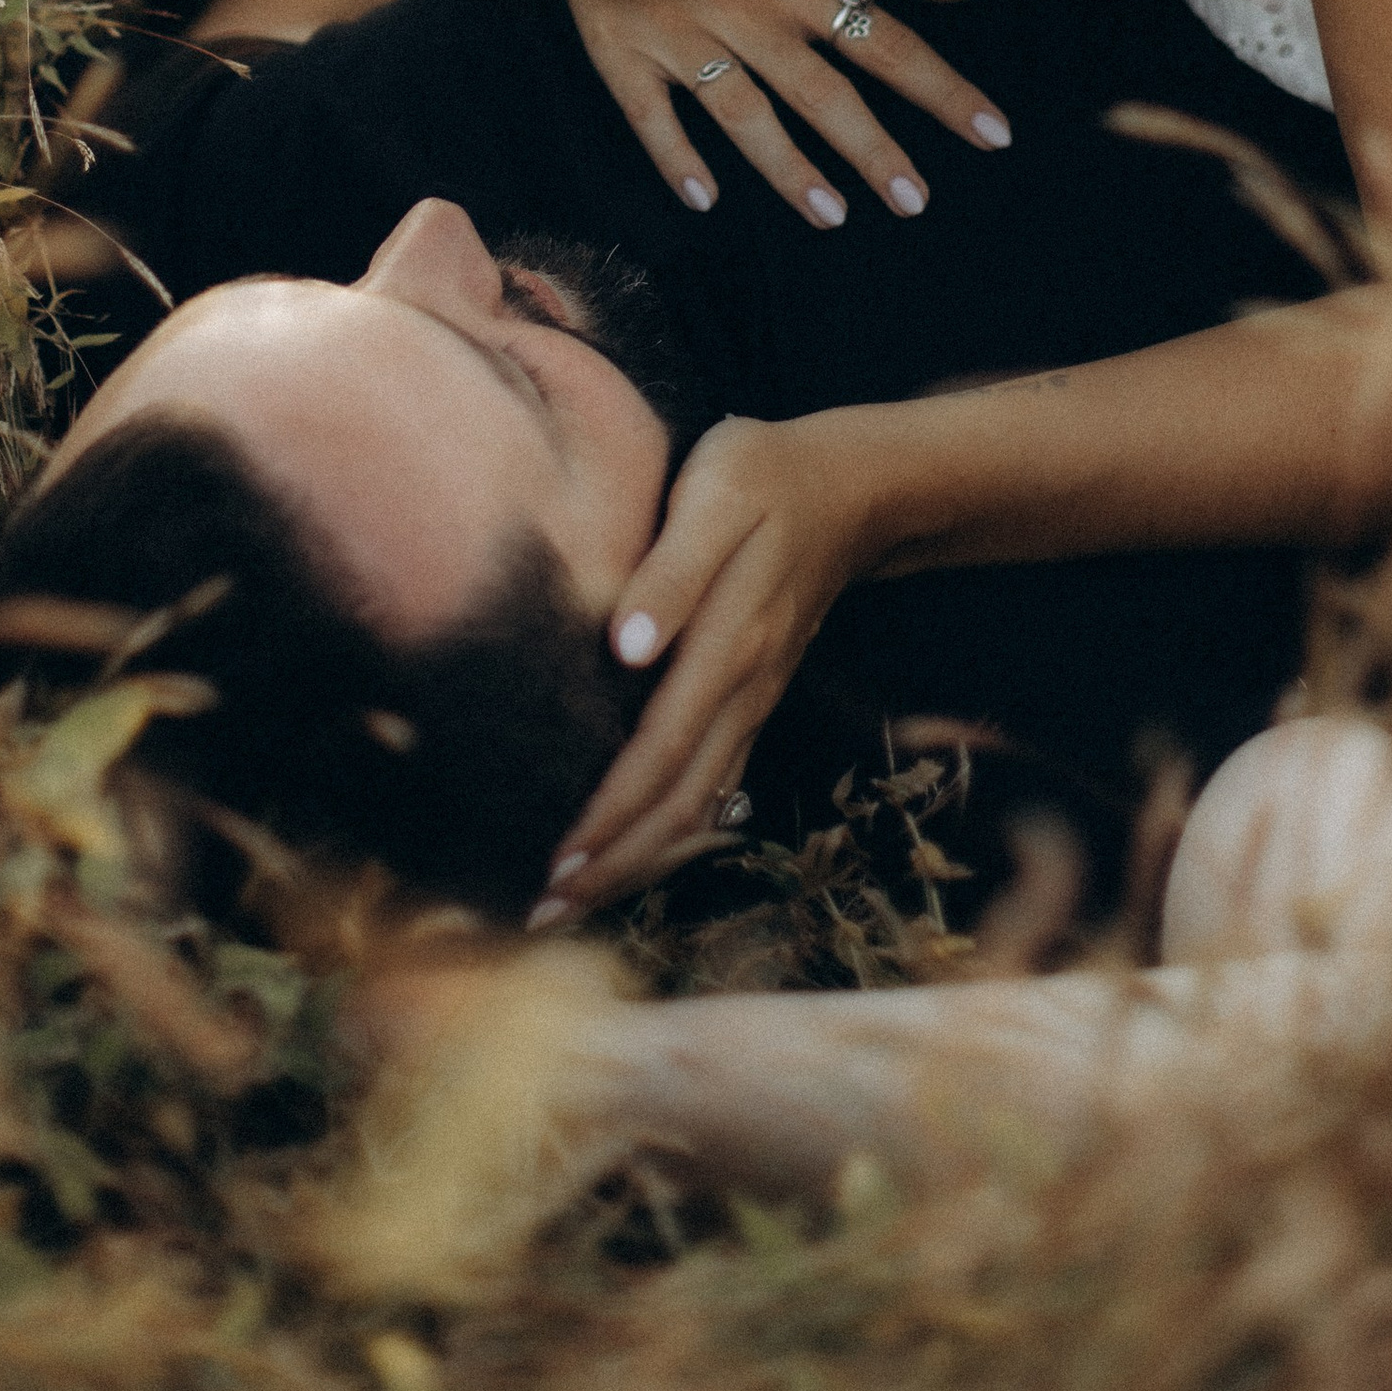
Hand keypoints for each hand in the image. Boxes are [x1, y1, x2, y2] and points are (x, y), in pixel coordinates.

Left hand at [533, 412, 875, 918]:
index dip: (610, 814)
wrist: (850, 487)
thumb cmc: (762, 477)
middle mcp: (744, 689)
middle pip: (678, 803)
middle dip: (612, 864)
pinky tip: (634, 853)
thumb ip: (670, 570)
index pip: (661, 751)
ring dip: (637, 860)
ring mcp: (753, 701)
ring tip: (572, 901)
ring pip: (698, 806)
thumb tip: (625, 647)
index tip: (556, 861)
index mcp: (730, 644)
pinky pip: (713, 786)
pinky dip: (671, 832)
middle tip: (541, 913)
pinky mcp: (755, 699)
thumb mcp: (716, 495)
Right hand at [565, 0, 1005, 222]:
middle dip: (872, 150)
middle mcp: (744, 7)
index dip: (943, 89)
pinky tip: (704, 198)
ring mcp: (680, 33)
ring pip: (742, 112)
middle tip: (915, 202)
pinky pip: (649, 115)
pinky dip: (675, 157)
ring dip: (788, 169)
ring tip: (832, 216)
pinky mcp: (622, 50)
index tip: (995, 133)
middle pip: (819, 92)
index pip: (885, 42)